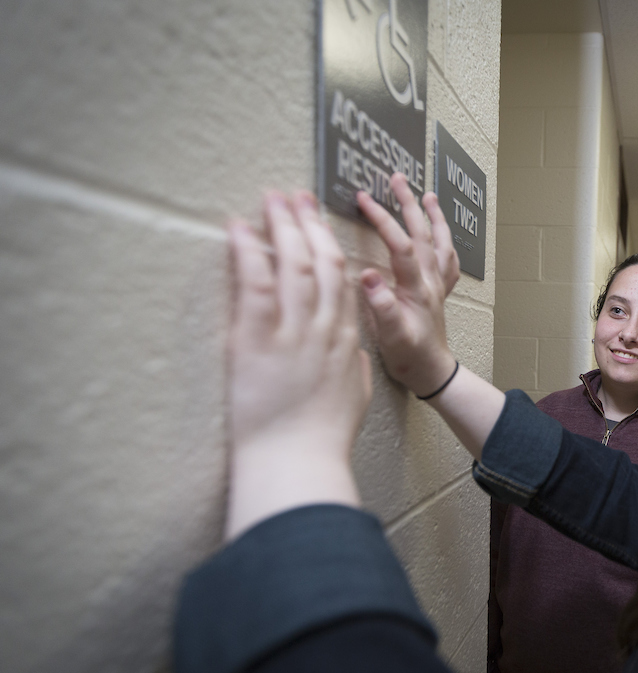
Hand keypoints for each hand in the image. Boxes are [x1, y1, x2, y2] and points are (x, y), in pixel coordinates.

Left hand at [225, 191, 370, 539]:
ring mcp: (293, 332)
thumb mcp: (353, 401)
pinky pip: (255, 283)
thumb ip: (353, 370)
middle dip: (308, 224)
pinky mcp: (258, 340)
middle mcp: (324, 329)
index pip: (344, 282)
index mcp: (346, 342)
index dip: (331, 247)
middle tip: (295, 197)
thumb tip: (352, 355)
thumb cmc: (321, 442)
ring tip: (269, 199)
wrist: (297, 462)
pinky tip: (237, 227)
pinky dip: (246, 251)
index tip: (319, 225)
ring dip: (281, 226)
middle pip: (323, 262)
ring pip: (293, 264)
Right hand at [357, 174, 459, 396]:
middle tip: (397, 178)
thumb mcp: (390, 336)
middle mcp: (430, 281)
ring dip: (432, 217)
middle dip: (408, 204)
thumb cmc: (409, 357)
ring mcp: (436, 285)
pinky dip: (445, 241)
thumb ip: (380, 306)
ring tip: (427, 195)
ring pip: (439, 242)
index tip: (362, 197)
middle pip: (422, 233)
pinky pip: (446, 260)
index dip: (382, 219)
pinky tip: (442, 234)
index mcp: (416, 288)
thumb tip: (367, 275)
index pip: (399, 244)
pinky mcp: (438, 292)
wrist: (432, 373)